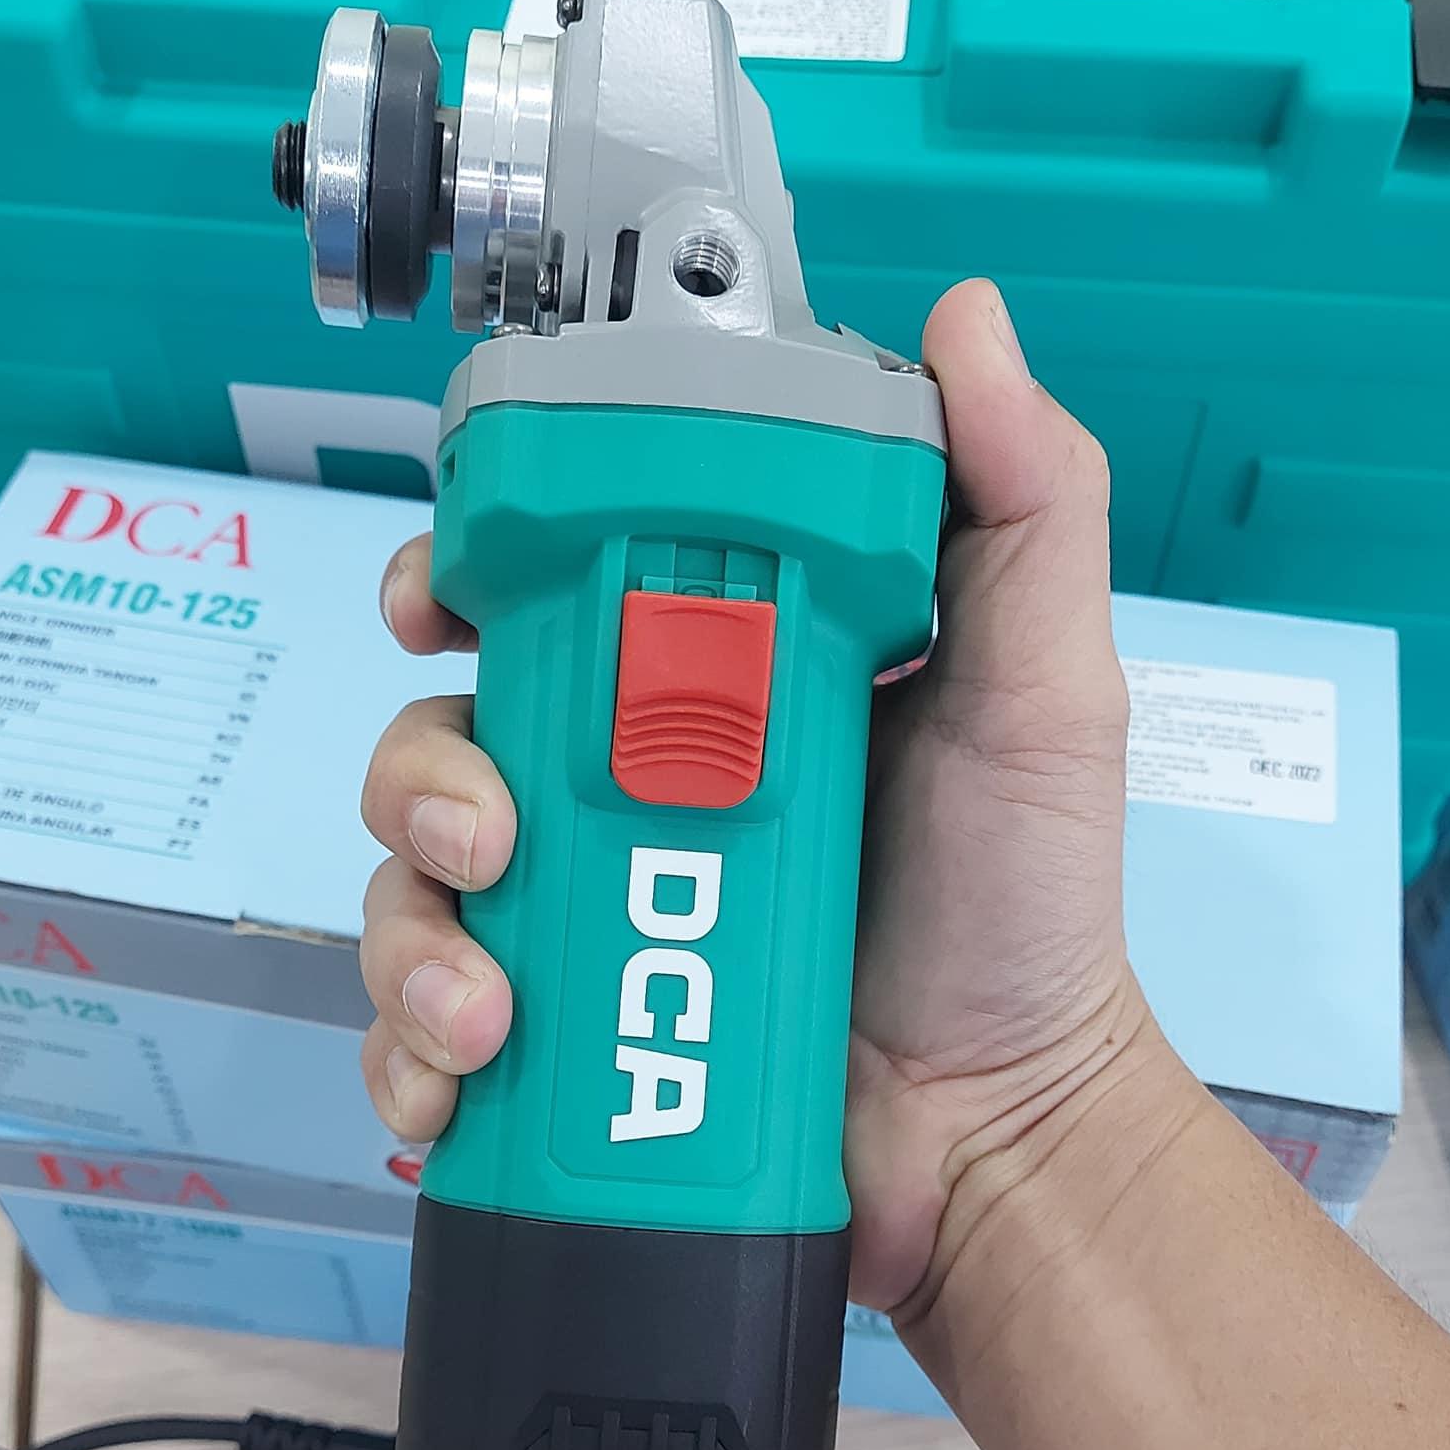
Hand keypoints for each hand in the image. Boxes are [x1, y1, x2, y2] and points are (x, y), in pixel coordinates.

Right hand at [356, 281, 1182, 1317]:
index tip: (439, 598)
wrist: (999, 1130)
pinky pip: (421, 1036)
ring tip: (490, 1012)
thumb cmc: (1023, 907)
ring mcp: (579, 923)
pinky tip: (458, 1085)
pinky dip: (408, 1058)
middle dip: (424, 780)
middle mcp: (620, 792)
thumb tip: (967, 318)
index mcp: (703, 687)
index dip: (459, 577)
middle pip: (439, 739)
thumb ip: (1023, 510)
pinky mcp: (555, 1049)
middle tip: (490, 840)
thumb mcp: (1040, 690)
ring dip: (412, 939)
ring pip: (409, 890)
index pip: (538, 597)